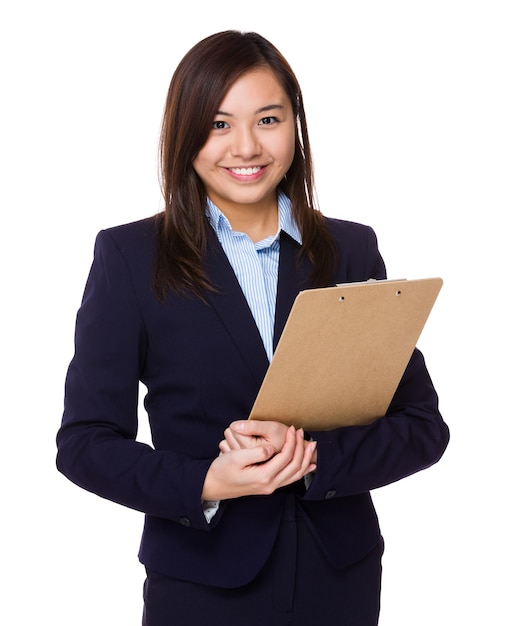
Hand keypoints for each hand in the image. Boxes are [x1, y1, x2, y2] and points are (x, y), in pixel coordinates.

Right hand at [202, 426, 316, 500]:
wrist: (212, 486)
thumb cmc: (221, 470)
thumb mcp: (235, 458)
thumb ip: (256, 453)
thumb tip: (271, 449)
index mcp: (263, 476)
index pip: (286, 457)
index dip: (291, 441)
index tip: (292, 428)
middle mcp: (269, 485)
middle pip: (295, 466)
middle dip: (301, 448)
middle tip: (302, 432)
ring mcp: (269, 487)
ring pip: (295, 475)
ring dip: (305, 459)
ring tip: (312, 445)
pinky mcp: (267, 486)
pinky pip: (289, 479)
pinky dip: (301, 471)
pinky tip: (308, 465)